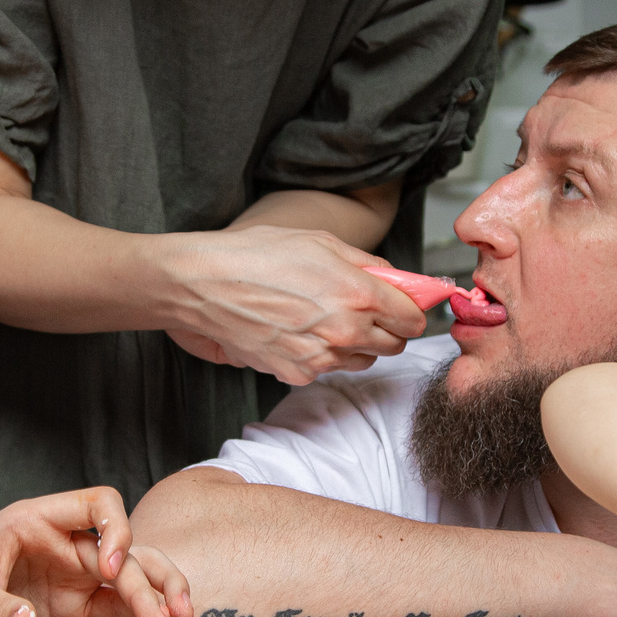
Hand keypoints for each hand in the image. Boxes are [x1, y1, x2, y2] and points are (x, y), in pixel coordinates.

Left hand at [0, 488, 192, 616]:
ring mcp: (74, 575)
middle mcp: (65, 543)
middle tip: (171, 612)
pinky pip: (116, 607)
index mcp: (38, 521)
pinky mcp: (75, 605)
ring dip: (156, 596)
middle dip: (152, 575)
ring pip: (131, 576)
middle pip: (126, 548)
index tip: (109, 566)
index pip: (97, 503)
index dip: (115, 528)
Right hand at [166, 225, 427, 385]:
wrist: (203, 284)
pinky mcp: (296, 374)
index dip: (410, 312)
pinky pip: (326, 370)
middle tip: (362, 310)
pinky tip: (298, 332)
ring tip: (324, 319)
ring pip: (361, 361)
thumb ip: (367, 264)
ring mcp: (320, 358)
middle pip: (393, 346)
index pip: (413, 320)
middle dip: (385, 329)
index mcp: (357, 294)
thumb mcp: (320, 242)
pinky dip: (321, 356)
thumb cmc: (256, 255)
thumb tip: (396, 279)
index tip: (402, 307)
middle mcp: (344, 331)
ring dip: (354, 345)